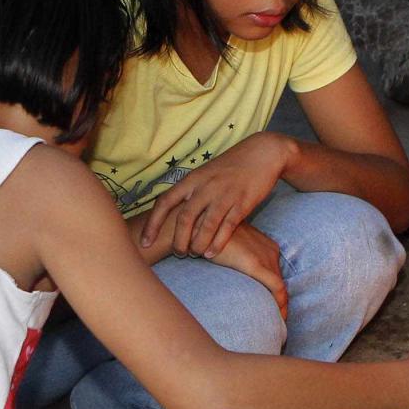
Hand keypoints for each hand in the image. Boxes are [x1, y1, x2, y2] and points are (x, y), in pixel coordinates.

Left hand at [139, 133, 293, 257]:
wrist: (263, 153)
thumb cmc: (230, 166)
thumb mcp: (205, 173)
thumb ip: (190, 191)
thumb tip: (172, 212)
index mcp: (192, 179)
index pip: (164, 202)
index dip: (153, 224)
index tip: (145, 242)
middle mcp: (205, 187)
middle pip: (184, 218)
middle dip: (178, 240)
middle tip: (177, 253)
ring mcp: (224, 195)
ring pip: (205, 226)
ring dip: (197, 245)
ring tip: (194, 254)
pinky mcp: (242, 203)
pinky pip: (226, 227)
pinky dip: (217, 243)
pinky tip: (210, 254)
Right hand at [207, 223, 287, 318]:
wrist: (201, 228)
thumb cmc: (211, 239)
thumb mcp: (231, 249)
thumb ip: (239, 261)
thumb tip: (235, 276)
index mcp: (266, 245)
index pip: (276, 274)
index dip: (277, 293)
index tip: (275, 308)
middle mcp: (270, 250)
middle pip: (280, 281)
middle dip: (281, 303)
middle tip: (280, 322)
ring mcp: (264, 256)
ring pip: (281, 287)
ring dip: (282, 307)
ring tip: (280, 324)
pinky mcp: (256, 264)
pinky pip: (277, 287)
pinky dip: (281, 303)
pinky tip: (280, 318)